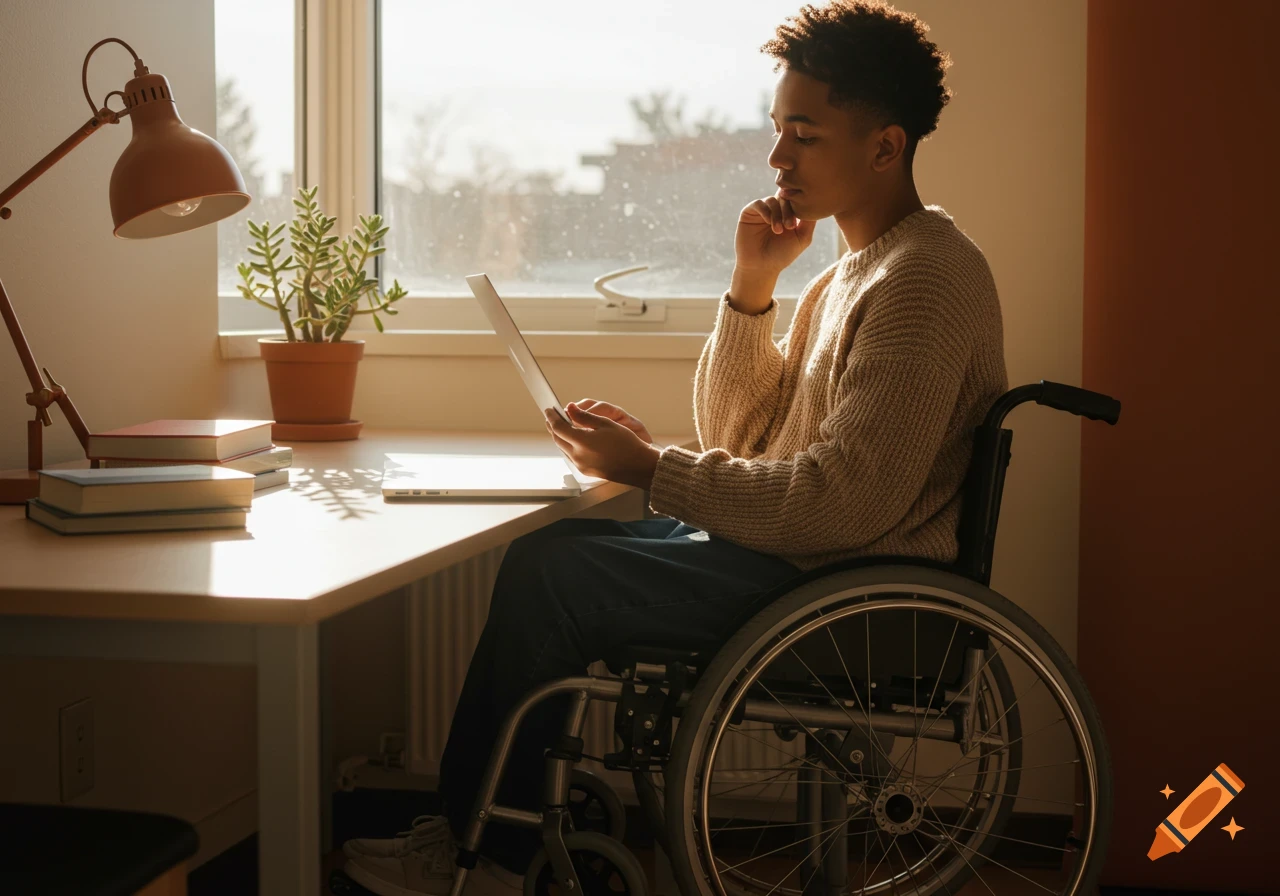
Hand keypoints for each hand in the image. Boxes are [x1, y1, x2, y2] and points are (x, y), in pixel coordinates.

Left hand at [545, 405, 660, 488]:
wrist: (638, 466)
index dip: (552, 417)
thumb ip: (585, 416)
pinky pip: (570, 455)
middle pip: (557, 438)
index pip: (559, 427)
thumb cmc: (627, 444)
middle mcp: (578, 456)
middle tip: (551, 416)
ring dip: (559, 436)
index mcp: (582, 442)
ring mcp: (581, 465)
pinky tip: (572, 439)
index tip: (549, 410)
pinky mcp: (585, 471)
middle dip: (553, 426)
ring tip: (561, 426)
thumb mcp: (606, 424)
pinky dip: (567, 445)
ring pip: (563, 448)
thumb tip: (570, 408)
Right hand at [734, 195, 816, 276]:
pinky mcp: (748, 213)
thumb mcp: (802, 238)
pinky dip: (766, 211)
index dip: (799, 203)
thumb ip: (809, 221)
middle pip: (784, 197)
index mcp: (788, 214)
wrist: (760, 267)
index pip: (795, 199)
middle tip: (790, 226)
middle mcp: (775, 210)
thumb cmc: (782, 255)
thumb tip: (816, 202)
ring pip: (772, 200)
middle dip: (789, 209)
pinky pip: (758, 203)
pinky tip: (769, 223)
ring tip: (779, 230)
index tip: (801, 218)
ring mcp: (762, 210)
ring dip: (777, 214)